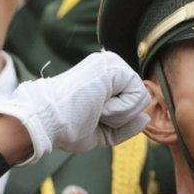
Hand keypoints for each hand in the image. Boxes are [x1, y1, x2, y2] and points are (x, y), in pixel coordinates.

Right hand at [0, 51, 150, 162]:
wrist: (47, 123)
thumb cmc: (67, 128)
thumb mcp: (102, 131)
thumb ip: (125, 125)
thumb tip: (146, 117)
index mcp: (106, 77)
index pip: (133, 102)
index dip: (119, 120)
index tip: (93, 118)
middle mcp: (110, 66)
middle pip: (140, 100)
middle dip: (121, 118)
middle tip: (94, 114)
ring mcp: (112, 63)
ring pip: (141, 98)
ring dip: (120, 114)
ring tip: (95, 109)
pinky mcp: (113, 65)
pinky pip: (138, 95)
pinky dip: (120, 110)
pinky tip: (99, 105)